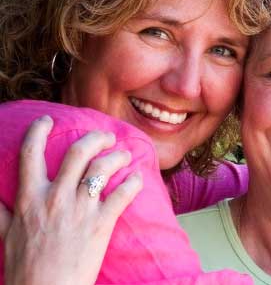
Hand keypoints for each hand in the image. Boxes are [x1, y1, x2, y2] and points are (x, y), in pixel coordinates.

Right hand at [0, 116, 142, 284]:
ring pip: (102, 168)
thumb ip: (0, 214)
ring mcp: (80, 210)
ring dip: (117, 156)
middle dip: (95, 138)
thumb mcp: (4, 236)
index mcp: (29, 199)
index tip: (47, 121)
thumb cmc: (25, 269)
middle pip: (77, 152)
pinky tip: (137, 178)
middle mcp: (55, 198)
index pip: (30, 154)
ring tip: (124, 155)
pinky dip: (133, 182)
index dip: (38, 131)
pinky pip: (122, 194)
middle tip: (105, 136)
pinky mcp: (101, 224)